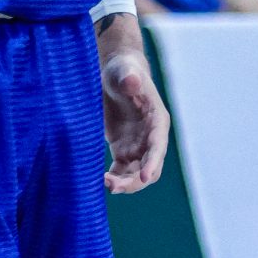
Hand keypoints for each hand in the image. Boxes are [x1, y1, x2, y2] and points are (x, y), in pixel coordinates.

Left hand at [102, 48, 168, 192]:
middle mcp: (151, 138)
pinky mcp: (122, 150)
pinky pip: (121, 171)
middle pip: (150, 168)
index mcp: (157, 121)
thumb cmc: (123, 71)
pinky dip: (113, 179)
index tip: (144, 177)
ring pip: (136, 175)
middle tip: (113, 187)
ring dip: (124, 184)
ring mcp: (137, 146)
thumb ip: (129, 78)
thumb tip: (132, 82)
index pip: (158, 147)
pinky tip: (99, 180)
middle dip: (135, 181)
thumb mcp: (124, 72)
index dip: (153, 163)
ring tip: (105, 184)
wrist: (115, 75)